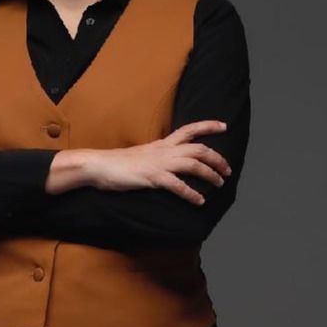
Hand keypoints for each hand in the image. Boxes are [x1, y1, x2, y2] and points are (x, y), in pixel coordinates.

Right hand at [89, 120, 231, 205]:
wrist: (99, 165)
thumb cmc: (117, 163)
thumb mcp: (142, 155)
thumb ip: (157, 157)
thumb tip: (168, 164)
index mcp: (161, 144)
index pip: (188, 129)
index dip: (207, 126)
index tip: (224, 126)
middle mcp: (164, 151)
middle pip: (198, 149)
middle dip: (217, 158)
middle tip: (227, 170)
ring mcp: (159, 163)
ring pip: (193, 164)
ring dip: (210, 174)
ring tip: (219, 184)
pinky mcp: (153, 177)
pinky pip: (177, 185)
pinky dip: (191, 193)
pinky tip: (199, 201)